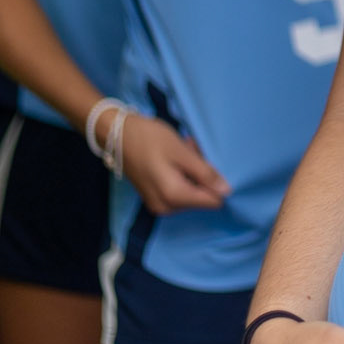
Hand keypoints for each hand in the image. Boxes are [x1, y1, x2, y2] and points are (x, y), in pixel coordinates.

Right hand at [112, 110, 229, 214]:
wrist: (117, 135)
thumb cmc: (150, 139)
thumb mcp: (182, 153)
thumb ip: (205, 174)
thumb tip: (227, 192)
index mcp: (175, 197)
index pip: (212, 201)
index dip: (215, 181)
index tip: (204, 161)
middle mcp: (167, 208)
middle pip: (200, 195)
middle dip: (201, 173)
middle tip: (190, 150)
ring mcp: (159, 204)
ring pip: (190, 191)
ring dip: (191, 171)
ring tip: (181, 151)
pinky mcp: (154, 198)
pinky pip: (177, 189)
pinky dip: (180, 173)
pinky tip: (174, 157)